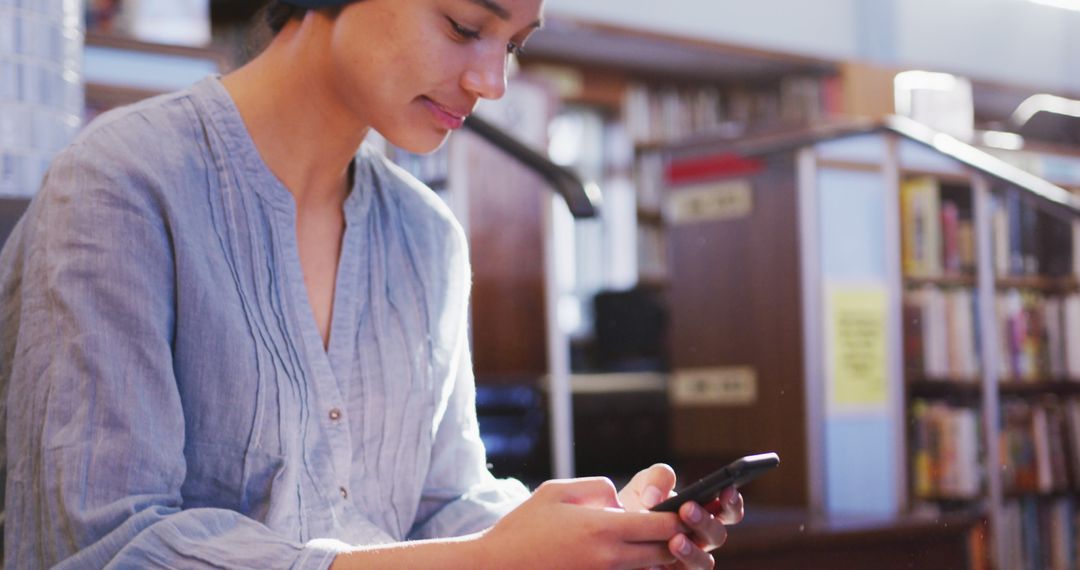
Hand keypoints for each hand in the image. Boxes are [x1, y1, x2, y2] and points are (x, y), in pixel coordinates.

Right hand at [478, 477, 688, 569]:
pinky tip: (625, 558)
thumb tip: (620, 498)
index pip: (662, 526)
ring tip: (648, 544)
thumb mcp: (556, 491)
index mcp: (602, 528)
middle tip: (671, 528)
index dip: (676, 518)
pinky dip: (634, 568)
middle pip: (664, 553)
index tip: (679, 511)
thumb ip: (597, 487)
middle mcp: (608, 559)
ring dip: (655, 558)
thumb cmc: (523, 527)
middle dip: (673, 540)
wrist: (496, 568)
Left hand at [618, 464, 744, 568]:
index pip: (728, 510)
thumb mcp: (644, 484)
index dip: (732, 502)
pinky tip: (655, 563)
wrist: (612, 533)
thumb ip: (656, 480)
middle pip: (717, 535)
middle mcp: (701, 539)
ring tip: (675, 541)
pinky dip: (673, 568)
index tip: (727, 490)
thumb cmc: (637, 503)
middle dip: (705, 521)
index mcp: (702, 513)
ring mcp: (689, 561)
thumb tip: (654, 497)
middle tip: (687, 509)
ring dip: (692, 551)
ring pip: (704, 562)